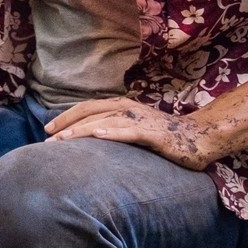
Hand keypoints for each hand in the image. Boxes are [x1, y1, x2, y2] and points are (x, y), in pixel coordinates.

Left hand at [44, 96, 218, 169]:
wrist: (199, 138)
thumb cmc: (163, 135)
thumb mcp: (133, 128)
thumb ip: (112, 128)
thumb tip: (87, 139)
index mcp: (121, 106)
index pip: (87, 108)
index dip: (66, 117)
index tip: (47, 131)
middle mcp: (128, 109)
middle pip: (90, 113)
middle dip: (67, 126)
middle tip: (48, 141)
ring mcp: (141, 120)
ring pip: (105, 121)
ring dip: (83, 130)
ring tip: (64, 140)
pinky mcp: (154, 134)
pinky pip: (131, 132)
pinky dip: (114, 132)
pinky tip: (99, 136)